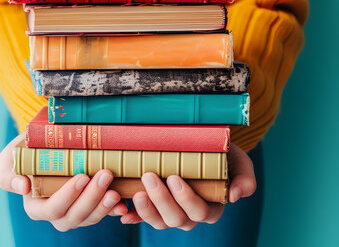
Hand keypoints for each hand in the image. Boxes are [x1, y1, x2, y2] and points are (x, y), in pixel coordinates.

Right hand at [0, 133, 128, 231]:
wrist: (43, 148)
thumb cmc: (24, 152)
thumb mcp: (9, 159)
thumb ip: (9, 175)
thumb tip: (24, 187)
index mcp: (35, 207)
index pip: (52, 208)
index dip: (68, 196)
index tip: (82, 176)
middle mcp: (55, 215)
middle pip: (74, 216)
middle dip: (92, 197)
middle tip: (105, 174)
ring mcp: (74, 214)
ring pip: (90, 218)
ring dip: (104, 205)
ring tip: (116, 189)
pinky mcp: (90, 209)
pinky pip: (103, 215)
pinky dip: (114, 211)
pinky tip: (124, 204)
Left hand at [120, 143, 256, 229]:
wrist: (201, 146)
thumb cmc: (221, 154)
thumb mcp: (239, 162)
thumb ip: (244, 178)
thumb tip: (235, 196)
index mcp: (210, 207)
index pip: (199, 212)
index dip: (186, 198)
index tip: (174, 177)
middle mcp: (189, 214)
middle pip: (176, 218)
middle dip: (162, 200)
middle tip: (150, 176)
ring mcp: (170, 212)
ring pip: (158, 221)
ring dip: (146, 210)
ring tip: (137, 192)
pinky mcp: (153, 207)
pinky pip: (142, 218)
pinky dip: (133, 216)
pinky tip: (123, 212)